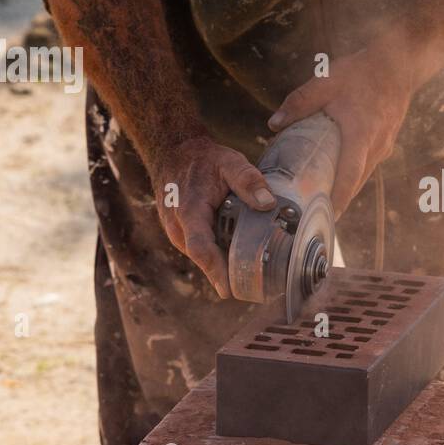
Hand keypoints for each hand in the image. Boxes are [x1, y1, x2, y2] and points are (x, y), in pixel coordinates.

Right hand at [145, 135, 276, 297]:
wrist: (175, 154)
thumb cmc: (204, 160)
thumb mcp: (229, 162)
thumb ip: (248, 180)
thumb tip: (268, 203)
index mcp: (190, 212)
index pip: (201, 248)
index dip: (215, 271)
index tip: (228, 290)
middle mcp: (179, 228)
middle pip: (204, 259)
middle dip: (226, 274)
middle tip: (255, 286)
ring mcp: (179, 233)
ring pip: (203, 256)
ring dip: (223, 265)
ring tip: (252, 274)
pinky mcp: (184, 234)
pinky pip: (202, 249)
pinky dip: (218, 254)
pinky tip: (239, 256)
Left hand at [268, 44, 414, 215]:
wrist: (400, 63)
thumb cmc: (362, 71)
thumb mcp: (326, 82)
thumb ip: (299, 103)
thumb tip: (273, 124)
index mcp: (360, 135)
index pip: (349, 176)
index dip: (338, 200)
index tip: (327, 218)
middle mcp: (375, 146)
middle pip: (356, 183)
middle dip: (338, 202)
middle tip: (317, 217)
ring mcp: (384, 145)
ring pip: (363, 176)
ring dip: (346, 189)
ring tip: (324, 202)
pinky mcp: (387, 141)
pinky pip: (369, 165)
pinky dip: (354, 174)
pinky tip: (339, 174)